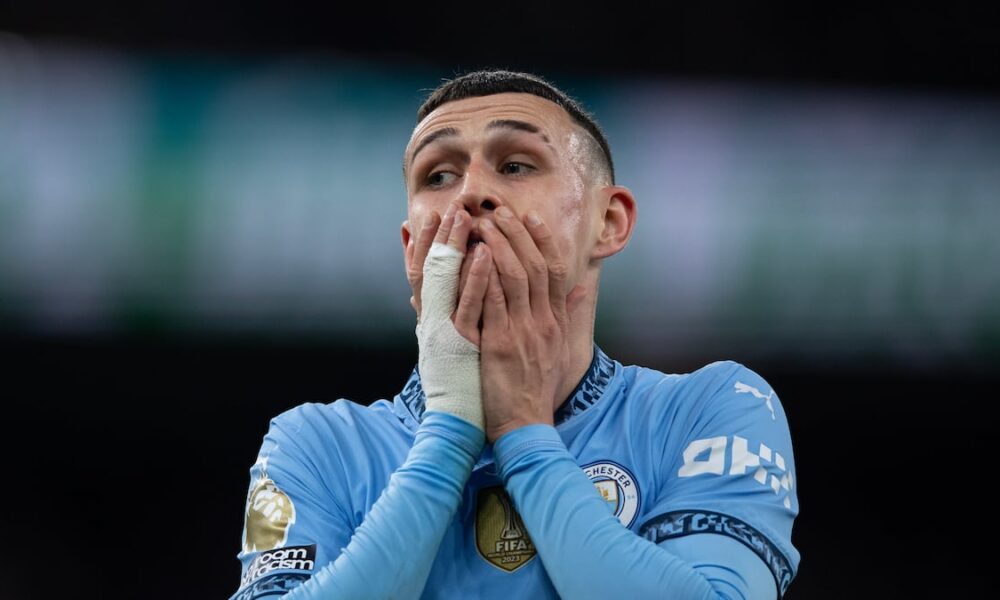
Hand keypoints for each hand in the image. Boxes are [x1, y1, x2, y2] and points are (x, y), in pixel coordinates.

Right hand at [414, 202, 493, 430]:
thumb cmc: (465, 382)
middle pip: (432, 268)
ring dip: (456, 245)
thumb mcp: (454, 344)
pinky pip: (469, 305)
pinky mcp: (461, 343)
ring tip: (465, 216)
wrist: (458, 421)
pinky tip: (484, 253)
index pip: (427, 272)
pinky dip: (476, 277)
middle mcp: (433, 321)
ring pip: (446, 279)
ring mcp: (445, 330)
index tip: (435, 215)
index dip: (430, 242)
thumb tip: (444, 298)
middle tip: (451, 205)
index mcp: (433, 319)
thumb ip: (455, 316)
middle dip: (441, 235)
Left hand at [479, 206, 572, 441]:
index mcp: (555, 323)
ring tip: (481, 223)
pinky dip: (483, 276)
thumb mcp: (559, 350)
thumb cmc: (535, 388)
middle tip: (499, 211)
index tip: (532, 217)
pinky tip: (472, 257)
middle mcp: (543, 323)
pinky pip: (492, 302)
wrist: (524, 425)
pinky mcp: (498, 344)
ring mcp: (522, 332)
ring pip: (513, 278)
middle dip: (516, 234)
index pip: (555, 271)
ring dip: (497, 246)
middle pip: (534, 266)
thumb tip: (581, 287)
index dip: (544, 241)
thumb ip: (568, 316)